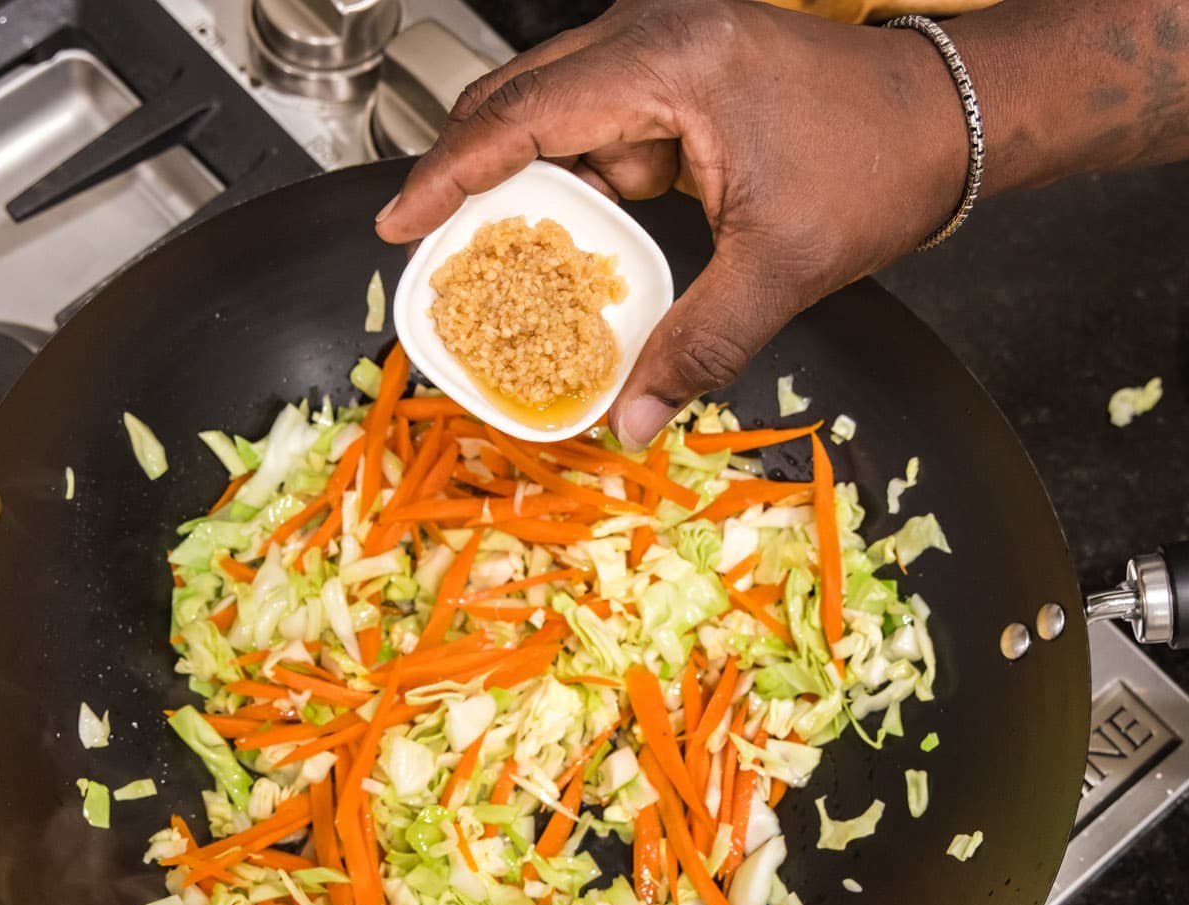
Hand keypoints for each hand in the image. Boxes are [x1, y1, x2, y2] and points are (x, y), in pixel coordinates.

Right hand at [376, 0, 966, 446]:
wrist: (951, 118)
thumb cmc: (881, 161)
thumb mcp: (781, 266)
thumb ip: (699, 346)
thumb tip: (633, 418)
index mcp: (671, 60)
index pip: (527, 115)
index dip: (452, 173)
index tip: (401, 221)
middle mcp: (655, 37)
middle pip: (520, 99)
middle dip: (469, 174)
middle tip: (430, 247)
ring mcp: (664, 53)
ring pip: (554, 115)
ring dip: (524, 186)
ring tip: (494, 260)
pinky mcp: (675, 82)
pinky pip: (596, 130)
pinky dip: (573, 186)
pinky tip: (570, 244)